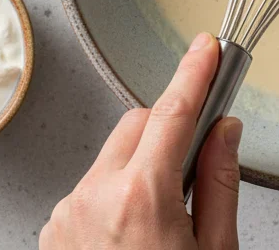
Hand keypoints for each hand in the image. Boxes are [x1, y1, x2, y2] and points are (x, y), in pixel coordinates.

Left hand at [40, 33, 241, 249]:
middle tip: (191, 166)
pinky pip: (91, 187)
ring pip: (114, 155)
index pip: (174, 112)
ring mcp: (68, 213)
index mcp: (142, 198)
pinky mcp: (53, 229)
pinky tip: (130, 233)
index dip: (194, 73)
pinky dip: (113, 195)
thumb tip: (225, 131)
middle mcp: (96, 197)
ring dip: (139, 167)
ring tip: (157, 220)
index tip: (206, 47)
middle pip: (139, 124)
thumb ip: (220, 183)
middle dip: (167, 131)